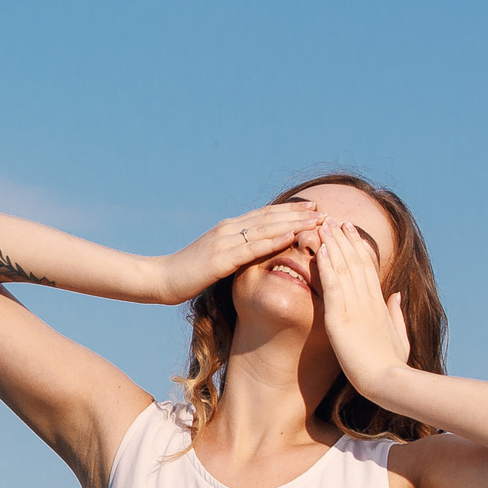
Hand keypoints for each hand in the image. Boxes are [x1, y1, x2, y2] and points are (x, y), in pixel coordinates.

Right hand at [148, 200, 322, 303]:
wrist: (161, 279)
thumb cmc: (188, 273)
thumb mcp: (215, 258)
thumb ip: (233, 251)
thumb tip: (251, 253)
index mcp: (228, 229)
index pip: (265, 214)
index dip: (291, 210)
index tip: (314, 208)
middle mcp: (229, 229)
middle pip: (270, 217)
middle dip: (299, 214)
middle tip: (325, 211)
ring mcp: (225, 242)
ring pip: (266, 228)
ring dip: (294, 223)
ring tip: (317, 220)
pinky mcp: (221, 259)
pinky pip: (252, 248)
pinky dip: (274, 240)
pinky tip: (292, 236)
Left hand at [311, 218, 410, 400]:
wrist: (388, 381)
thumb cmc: (392, 364)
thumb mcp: (399, 335)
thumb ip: (396, 313)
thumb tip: (396, 294)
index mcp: (379, 303)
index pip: (367, 267)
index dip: (358, 246)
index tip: (350, 230)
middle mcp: (368, 300)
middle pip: (355, 260)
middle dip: (344, 238)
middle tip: (333, 218)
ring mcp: (355, 307)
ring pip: (343, 267)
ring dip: (332, 244)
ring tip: (323, 224)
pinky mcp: (340, 318)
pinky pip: (332, 286)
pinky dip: (326, 266)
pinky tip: (320, 250)